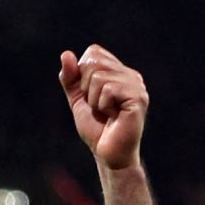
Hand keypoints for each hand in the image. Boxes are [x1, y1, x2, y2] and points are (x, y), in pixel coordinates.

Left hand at [59, 45, 147, 169]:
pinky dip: (102, 106)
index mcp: (119, 71)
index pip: (93, 52)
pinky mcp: (138, 98)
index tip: (90, 96)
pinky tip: (113, 116)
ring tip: (106, 113)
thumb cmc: (96, 128)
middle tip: (98, 106)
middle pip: (94, 61)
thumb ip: (70, 77)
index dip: (82, 74)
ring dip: (94, 100)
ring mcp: (136, 85)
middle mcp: (130, 74)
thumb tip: (65, 54)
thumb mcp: (78, 99)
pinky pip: (108, 90)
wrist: (107, 153)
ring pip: (99, 77)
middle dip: (86, 88)